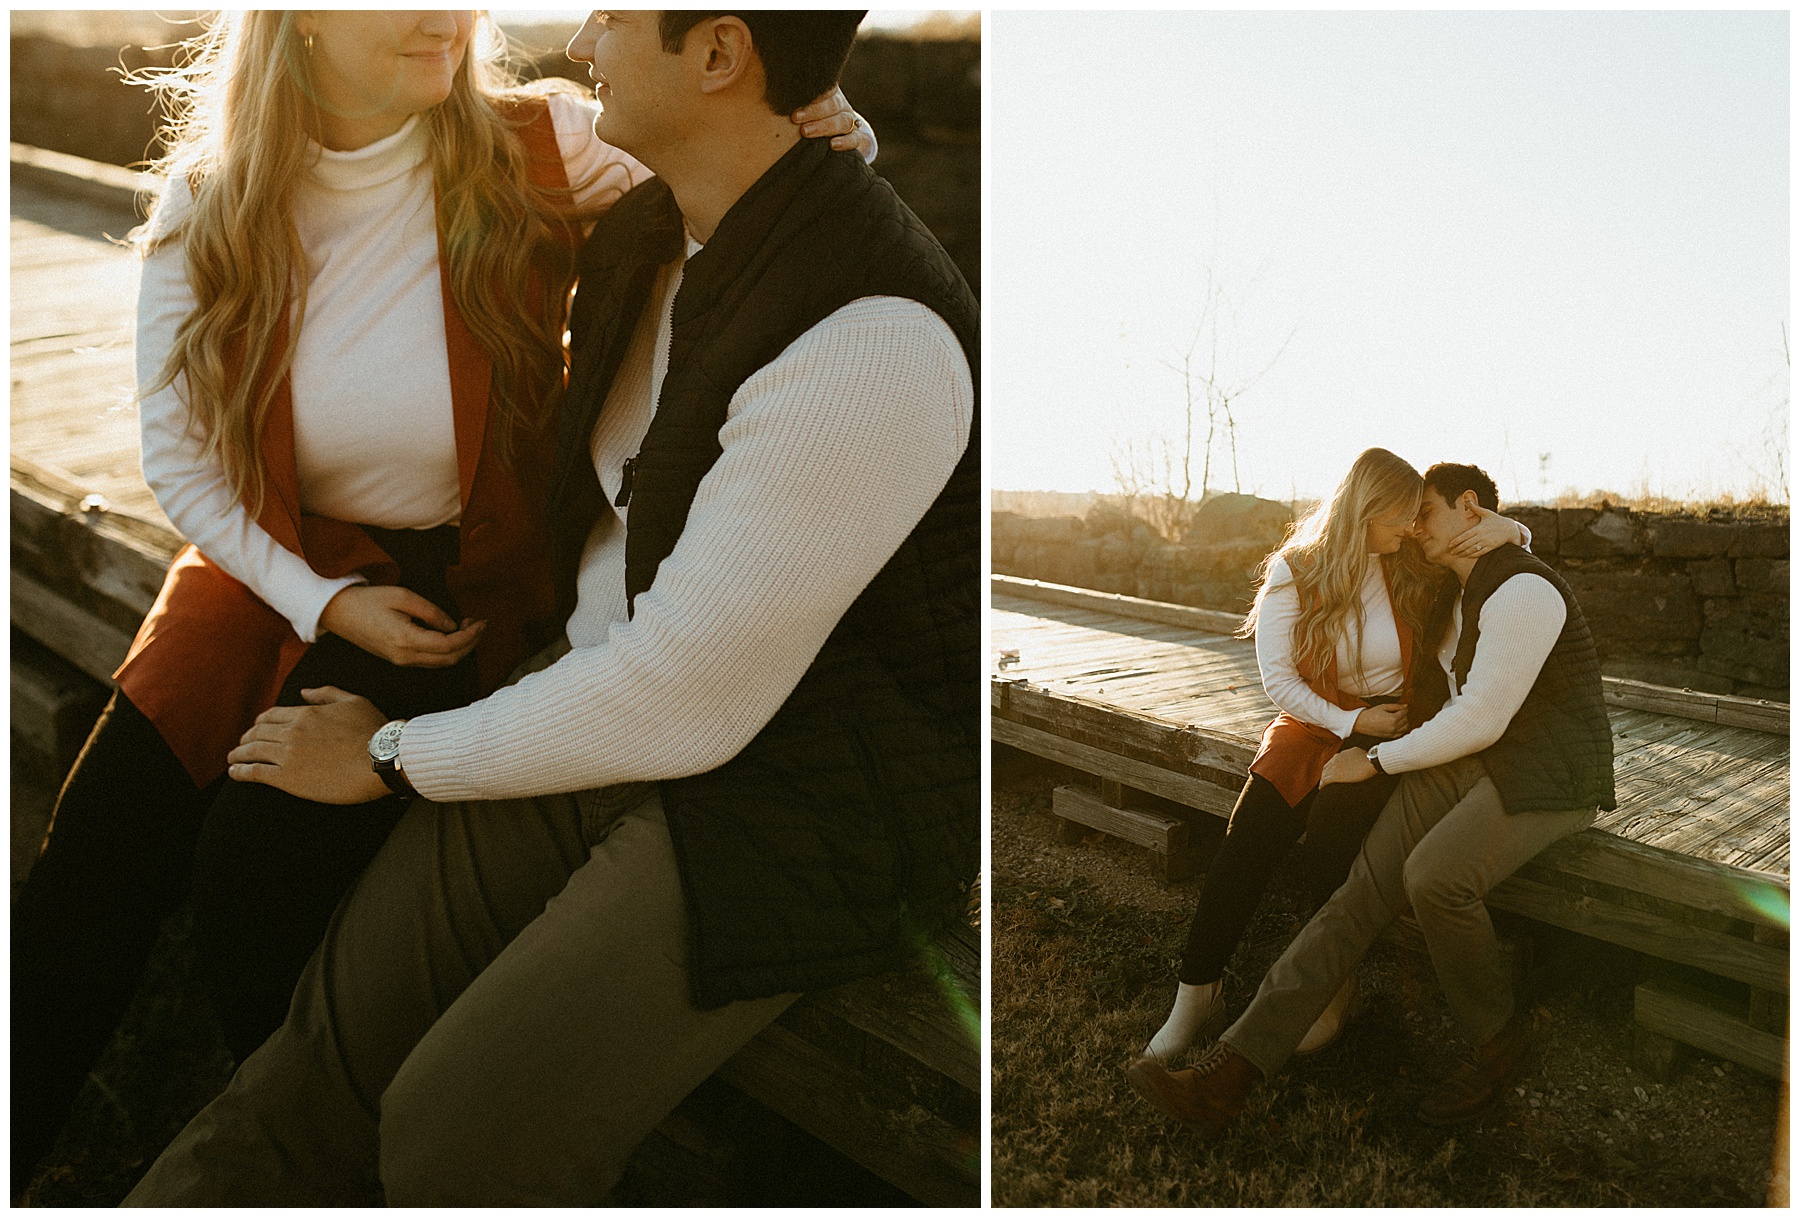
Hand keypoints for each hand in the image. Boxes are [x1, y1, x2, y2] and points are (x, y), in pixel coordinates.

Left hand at [227, 687, 391, 803]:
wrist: (381, 760)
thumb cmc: (374, 731)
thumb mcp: (354, 702)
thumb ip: (326, 694)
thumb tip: (304, 691)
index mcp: (305, 713)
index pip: (271, 715)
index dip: (260, 722)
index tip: (257, 728)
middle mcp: (292, 731)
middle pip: (257, 732)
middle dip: (246, 738)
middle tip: (242, 745)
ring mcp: (287, 754)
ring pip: (251, 750)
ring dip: (238, 754)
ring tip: (232, 759)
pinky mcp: (287, 778)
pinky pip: (254, 772)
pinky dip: (240, 771)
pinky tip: (234, 772)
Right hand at [319, 584, 482, 667]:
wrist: (337, 612)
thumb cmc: (368, 600)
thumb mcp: (403, 597)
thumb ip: (431, 612)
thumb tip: (453, 626)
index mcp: (406, 641)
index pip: (450, 646)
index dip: (471, 635)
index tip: (483, 621)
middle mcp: (405, 657)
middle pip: (450, 659)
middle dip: (471, 643)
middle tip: (480, 624)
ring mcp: (401, 661)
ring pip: (441, 663)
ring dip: (460, 648)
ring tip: (469, 627)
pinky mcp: (398, 660)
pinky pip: (429, 661)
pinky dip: (446, 651)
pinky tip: (450, 634)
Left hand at [791, 86, 873, 157]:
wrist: (833, 131)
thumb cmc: (805, 113)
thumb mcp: (796, 101)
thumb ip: (783, 93)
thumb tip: (756, 80)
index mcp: (826, 91)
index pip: (825, 87)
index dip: (813, 92)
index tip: (793, 99)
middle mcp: (839, 104)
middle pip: (833, 103)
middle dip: (814, 111)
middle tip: (794, 117)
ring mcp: (848, 120)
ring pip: (843, 120)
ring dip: (825, 126)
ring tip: (806, 132)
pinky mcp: (855, 136)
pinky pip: (855, 139)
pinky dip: (846, 142)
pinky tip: (832, 145)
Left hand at [1320, 747, 1376, 787]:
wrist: (1371, 762)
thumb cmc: (1369, 759)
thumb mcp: (1358, 752)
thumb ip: (1353, 754)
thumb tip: (1354, 756)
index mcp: (1341, 754)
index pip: (1332, 761)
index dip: (1330, 767)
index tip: (1331, 772)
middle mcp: (1336, 759)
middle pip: (1326, 767)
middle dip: (1324, 773)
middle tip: (1324, 779)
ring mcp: (1335, 767)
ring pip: (1324, 774)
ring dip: (1323, 779)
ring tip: (1322, 785)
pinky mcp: (1336, 775)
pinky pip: (1325, 780)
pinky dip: (1322, 784)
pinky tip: (1321, 788)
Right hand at [1351, 702, 1407, 738]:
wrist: (1362, 723)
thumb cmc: (1371, 714)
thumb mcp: (1383, 707)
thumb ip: (1396, 706)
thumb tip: (1406, 706)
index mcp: (1393, 718)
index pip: (1404, 712)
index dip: (1404, 708)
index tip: (1401, 707)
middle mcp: (1394, 727)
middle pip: (1406, 720)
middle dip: (1404, 715)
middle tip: (1398, 712)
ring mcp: (1392, 733)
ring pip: (1405, 727)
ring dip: (1404, 722)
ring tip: (1398, 718)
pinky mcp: (1390, 737)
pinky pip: (1401, 733)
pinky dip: (1401, 729)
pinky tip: (1397, 725)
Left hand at [1445, 504, 1523, 559]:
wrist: (1510, 528)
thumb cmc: (1496, 520)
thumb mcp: (1487, 513)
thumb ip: (1476, 508)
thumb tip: (1468, 501)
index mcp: (1479, 528)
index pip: (1464, 536)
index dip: (1456, 541)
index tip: (1449, 545)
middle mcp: (1481, 536)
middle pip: (1466, 544)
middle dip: (1457, 549)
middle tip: (1450, 552)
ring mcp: (1486, 542)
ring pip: (1472, 549)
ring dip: (1463, 553)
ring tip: (1456, 555)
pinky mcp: (1491, 547)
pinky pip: (1480, 553)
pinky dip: (1472, 555)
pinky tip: (1467, 556)